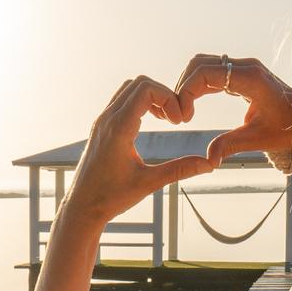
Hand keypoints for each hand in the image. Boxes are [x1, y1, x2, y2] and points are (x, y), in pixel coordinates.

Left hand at [63, 76, 215, 224]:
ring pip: (128, 89)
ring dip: (151, 97)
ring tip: (166, 120)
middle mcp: (107, 119)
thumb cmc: (111, 197)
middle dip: (163, 94)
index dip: (169, 98)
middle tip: (176, 119)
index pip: (146, 89)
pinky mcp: (101, 127)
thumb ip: (180, 170)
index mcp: (118, 128)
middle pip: (139, 83)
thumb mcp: (149, 183)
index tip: (179, 121)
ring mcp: (102, 121)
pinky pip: (121, 101)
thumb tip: (209, 164)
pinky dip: (139, 104)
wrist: (81, 207)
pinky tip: (151, 123)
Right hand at [173, 54, 291, 167]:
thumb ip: (230, 145)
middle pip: (200, 64)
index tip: (184, 117)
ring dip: (189, 84)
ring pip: (204, 64)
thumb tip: (209, 160)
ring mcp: (244, 67)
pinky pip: (213, 71)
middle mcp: (245, 66)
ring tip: (185, 110)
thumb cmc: (286, 128)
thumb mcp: (257, 139)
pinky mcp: (242, 73)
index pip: (205, 73)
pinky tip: (193, 104)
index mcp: (250, 78)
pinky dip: (198, 85)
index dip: (187, 92)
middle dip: (184, 87)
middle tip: (180, 114)